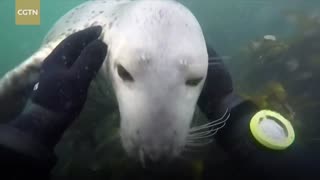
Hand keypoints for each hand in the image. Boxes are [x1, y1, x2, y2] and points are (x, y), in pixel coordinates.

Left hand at [8, 26, 107, 148]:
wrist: (47, 120)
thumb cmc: (63, 99)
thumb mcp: (78, 78)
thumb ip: (89, 59)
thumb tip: (101, 43)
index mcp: (57, 58)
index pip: (74, 40)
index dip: (87, 34)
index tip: (101, 30)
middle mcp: (54, 62)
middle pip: (71, 46)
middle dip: (86, 40)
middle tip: (100, 37)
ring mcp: (55, 72)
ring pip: (71, 55)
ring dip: (83, 50)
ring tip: (96, 48)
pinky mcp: (58, 82)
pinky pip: (72, 64)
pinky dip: (82, 60)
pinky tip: (87, 65)